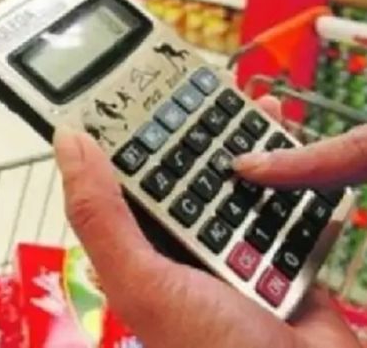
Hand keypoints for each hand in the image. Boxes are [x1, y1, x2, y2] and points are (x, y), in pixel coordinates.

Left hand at [55, 98, 362, 347]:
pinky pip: (292, 209)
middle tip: (206, 84)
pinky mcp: (291, 263)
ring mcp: (242, 259)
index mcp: (145, 259)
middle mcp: (189, 257)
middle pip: (190, 178)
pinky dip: (297, 178)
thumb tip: (68, 143)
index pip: (130, 184)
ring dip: (251, 147)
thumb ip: (104, 216)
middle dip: (199, 132)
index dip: (132, 135)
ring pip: (243, 187)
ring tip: (256, 102)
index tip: (138, 86)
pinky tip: (296, 145)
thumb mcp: (144, 282)